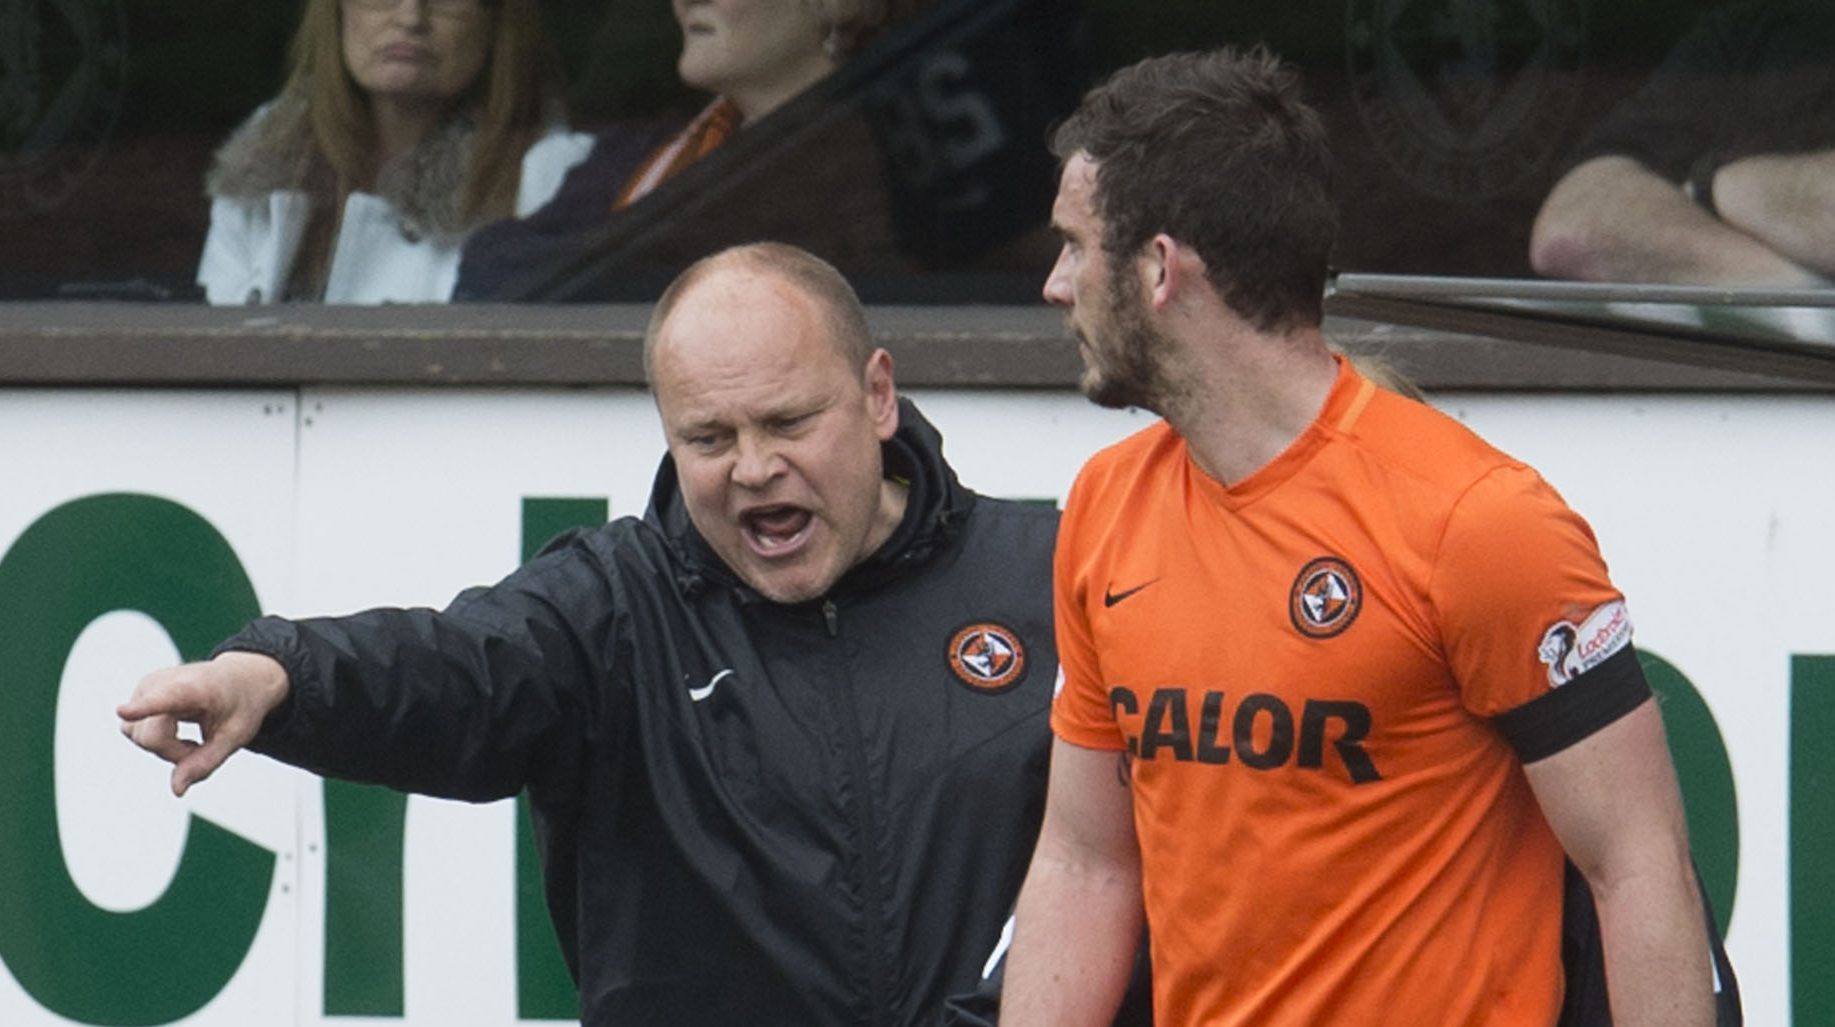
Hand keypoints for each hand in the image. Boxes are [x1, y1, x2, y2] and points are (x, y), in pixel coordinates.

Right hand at [117, 651, 290, 796]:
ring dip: (166, 748)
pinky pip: (136, 733)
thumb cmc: (240, 707)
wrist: (239, 678)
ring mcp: (145, 687)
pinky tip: (178, 732)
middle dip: (175, 753)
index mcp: (195, 688)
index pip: (165, 699)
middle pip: (151, 738)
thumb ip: (205, 763)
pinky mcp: (138, 696)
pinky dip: (158, 741)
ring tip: (192, 738)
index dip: (143, 708)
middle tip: (202, 746)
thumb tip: (176, 790)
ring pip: (140, 737)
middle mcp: (162, 682)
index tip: (122, 711)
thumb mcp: (235, 737)